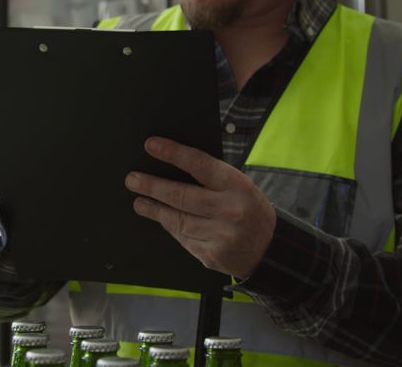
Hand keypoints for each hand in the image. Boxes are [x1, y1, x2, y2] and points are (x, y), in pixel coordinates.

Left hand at [125, 136, 276, 278]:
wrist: (269, 250)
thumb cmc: (250, 209)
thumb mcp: (240, 186)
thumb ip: (212, 178)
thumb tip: (172, 164)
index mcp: (237, 186)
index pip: (199, 164)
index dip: (173, 153)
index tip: (151, 145)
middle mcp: (229, 210)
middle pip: (181, 195)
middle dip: (152, 186)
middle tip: (132, 179)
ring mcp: (219, 236)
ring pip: (177, 220)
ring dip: (154, 209)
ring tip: (140, 201)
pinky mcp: (210, 255)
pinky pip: (183, 238)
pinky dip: (170, 227)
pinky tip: (161, 218)